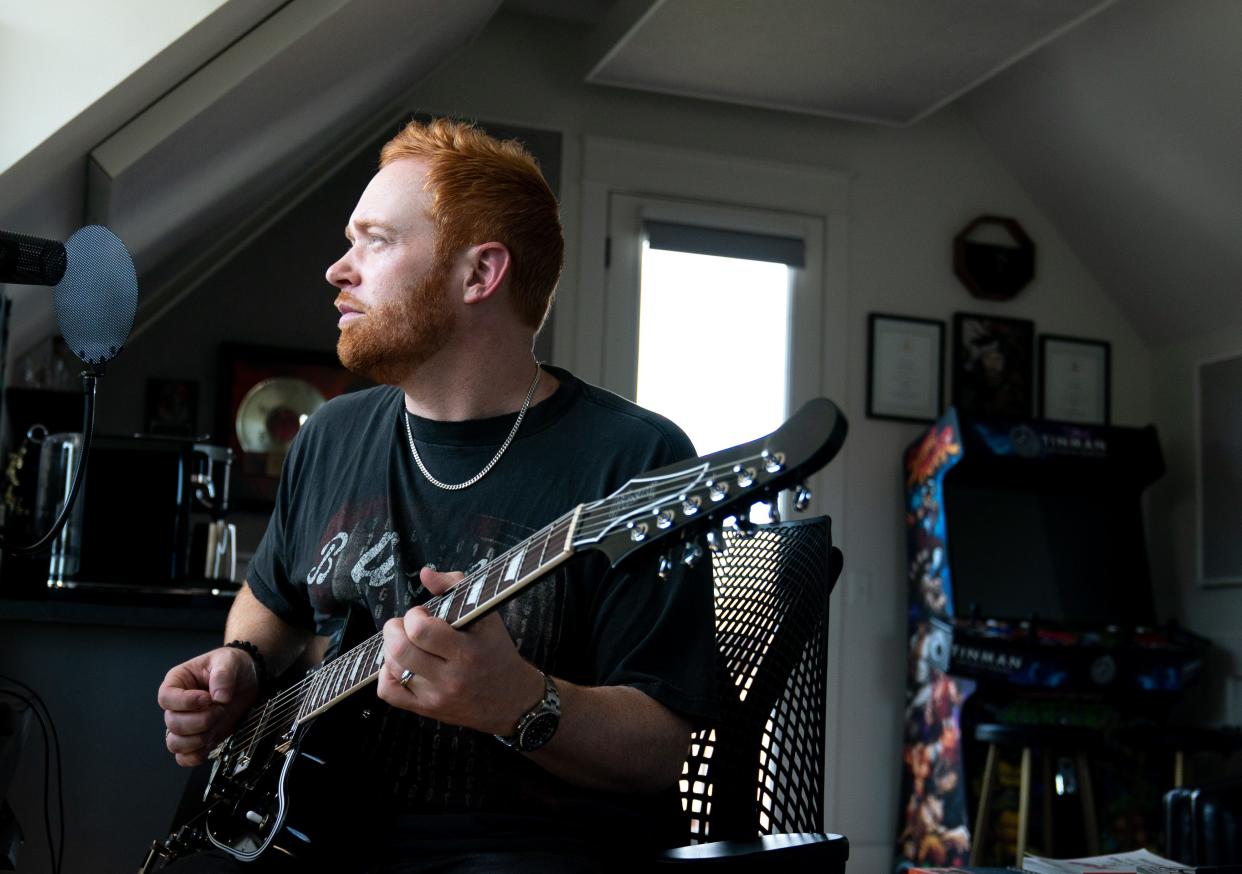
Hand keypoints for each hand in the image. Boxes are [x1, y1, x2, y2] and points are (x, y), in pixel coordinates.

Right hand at [158, 646, 259, 766]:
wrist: (247, 679)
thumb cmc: (232, 665)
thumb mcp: (229, 661)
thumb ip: (223, 675)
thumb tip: (219, 697)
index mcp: (177, 682)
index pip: (166, 698)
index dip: (184, 702)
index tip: (207, 698)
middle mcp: (178, 705)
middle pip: (172, 723)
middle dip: (200, 720)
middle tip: (220, 708)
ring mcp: (187, 723)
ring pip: (175, 743)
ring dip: (198, 739)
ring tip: (217, 723)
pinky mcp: (198, 738)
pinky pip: (184, 757)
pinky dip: (195, 756)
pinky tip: (210, 744)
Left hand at [377, 566, 544, 736]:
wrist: (512, 700)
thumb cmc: (497, 652)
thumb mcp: (486, 616)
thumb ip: (456, 586)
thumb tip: (425, 573)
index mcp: (466, 651)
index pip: (421, 631)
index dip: (414, 616)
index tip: (423, 614)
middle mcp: (449, 677)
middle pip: (399, 650)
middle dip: (394, 629)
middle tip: (407, 626)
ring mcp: (435, 696)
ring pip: (391, 668)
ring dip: (391, 648)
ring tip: (408, 643)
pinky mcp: (426, 710)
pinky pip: (388, 692)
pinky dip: (387, 674)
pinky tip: (402, 665)